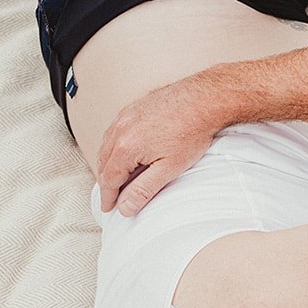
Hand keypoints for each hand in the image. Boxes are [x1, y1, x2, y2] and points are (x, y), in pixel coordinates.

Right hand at [95, 76, 221, 215]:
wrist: (203, 100)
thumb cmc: (191, 132)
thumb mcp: (169, 169)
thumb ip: (144, 190)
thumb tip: (125, 207)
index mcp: (126, 148)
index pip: (109, 179)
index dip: (108, 197)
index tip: (108, 208)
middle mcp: (120, 130)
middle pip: (104, 163)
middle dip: (106, 182)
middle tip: (111, 197)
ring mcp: (125, 116)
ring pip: (106, 145)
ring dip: (108, 163)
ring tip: (115, 177)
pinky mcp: (132, 108)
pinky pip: (114, 130)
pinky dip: (113, 145)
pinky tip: (123, 150)